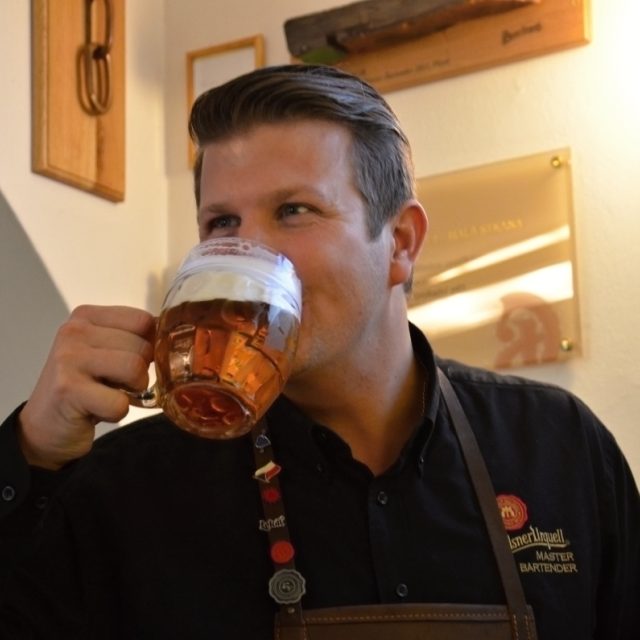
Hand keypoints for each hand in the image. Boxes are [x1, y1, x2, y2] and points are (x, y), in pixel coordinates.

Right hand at [18, 305, 154, 469]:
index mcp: (86, 316)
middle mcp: (74, 331)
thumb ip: (133, 338)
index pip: (143, 320)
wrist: (44, 426)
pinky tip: (96, 409)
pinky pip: (119, 403)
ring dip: (131, 391)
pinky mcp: (68, 390)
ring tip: (109, 393)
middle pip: (142, 347)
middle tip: (116, 383)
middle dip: (140, 373)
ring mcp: (69, 359)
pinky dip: (117, 412)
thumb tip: (172, 333)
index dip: (150, 345)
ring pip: (135, 370)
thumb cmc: (83, 387)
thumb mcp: (106, 353)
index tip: (134, 360)